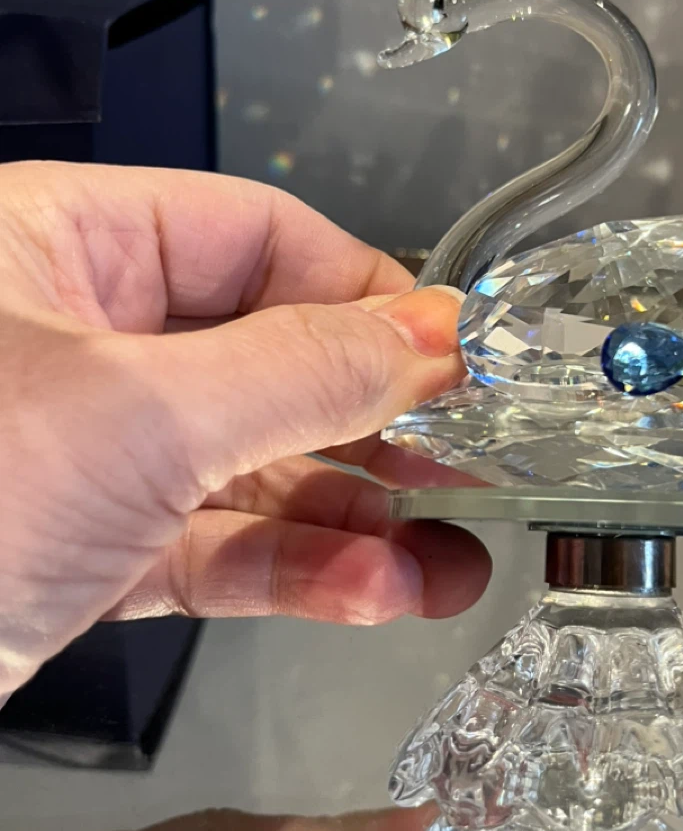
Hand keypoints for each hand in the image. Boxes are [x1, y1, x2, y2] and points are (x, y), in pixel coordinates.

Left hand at [0, 161, 489, 703]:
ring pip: (252, 463)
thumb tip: (432, 338)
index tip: (461, 353)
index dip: (371, 294)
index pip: (260, 237)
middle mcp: (76, 336)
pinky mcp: (83, 545)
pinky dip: (296, 571)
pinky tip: (373, 593)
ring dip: (357, 517)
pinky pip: (214, 544)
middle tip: (474, 460)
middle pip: (270, 354)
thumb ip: (301, 370)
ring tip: (451, 561)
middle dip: (378, 420)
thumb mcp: (134, 415)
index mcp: (61, 244)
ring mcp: (82, 446)